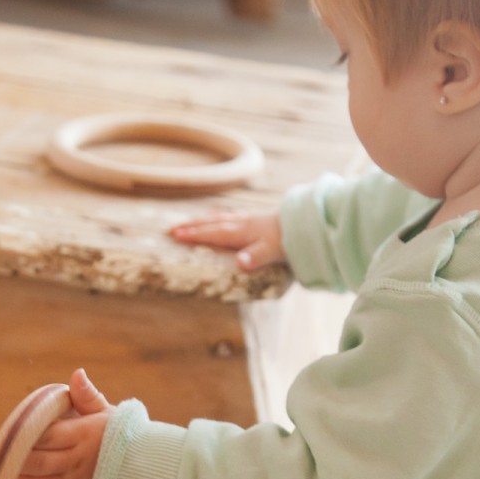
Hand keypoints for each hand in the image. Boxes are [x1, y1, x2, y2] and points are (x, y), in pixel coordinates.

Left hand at [0, 368, 114, 478]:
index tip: (5, 430)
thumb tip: (76, 374)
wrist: (145, 472)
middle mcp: (76, 461)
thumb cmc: (122, 437)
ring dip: (6, 477)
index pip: (46, 435)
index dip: (23, 434)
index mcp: (83, 435)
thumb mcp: (108, 413)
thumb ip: (87, 396)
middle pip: (36, 461)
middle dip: (7, 456)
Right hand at [169, 211, 284, 270]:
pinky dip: (220, 217)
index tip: (175, 235)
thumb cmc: (287, 240)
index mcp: (241, 232)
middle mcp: (242, 223)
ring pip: (221, 218)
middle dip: (192, 226)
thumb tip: (240, 262)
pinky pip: (232, 216)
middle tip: (173, 229)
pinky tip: (221, 217)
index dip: (194, 235)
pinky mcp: (257, 218)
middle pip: (212, 223)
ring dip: (204, 220)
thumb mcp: (272, 252)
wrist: (306, 223)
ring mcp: (249, 219)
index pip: (213, 233)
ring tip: (190, 222)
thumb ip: (255, 257)